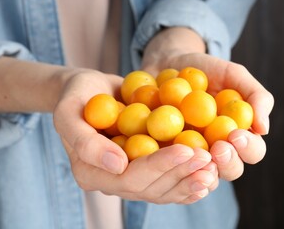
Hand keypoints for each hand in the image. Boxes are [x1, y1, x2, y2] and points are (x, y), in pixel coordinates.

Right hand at [54, 69, 216, 203]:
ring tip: (215, 169)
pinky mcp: (147, 169)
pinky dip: (190, 181)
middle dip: (181, 174)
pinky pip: (170, 182)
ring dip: (191, 181)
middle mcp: (113, 182)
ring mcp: (132, 178)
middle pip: (151, 189)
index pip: (129, 177)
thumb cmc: (77, 96)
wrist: (89, 93)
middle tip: (208, 159)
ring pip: (164, 190)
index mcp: (92, 173)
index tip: (186, 150)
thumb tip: (118, 165)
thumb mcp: (68, 111)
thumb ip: (85, 141)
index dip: (159, 166)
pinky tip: (211, 175)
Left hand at [141, 27, 273, 180]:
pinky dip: (169, 164)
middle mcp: (217, 149)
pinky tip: (165, 156)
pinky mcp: (166, 153)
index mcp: (238, 135)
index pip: (253, 151)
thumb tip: (263, 129)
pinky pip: (168, 166)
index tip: (236, 135)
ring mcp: (191, 154)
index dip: (248, 148)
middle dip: (228, 163)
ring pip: (201, 175)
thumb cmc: (205, 69)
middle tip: (218, 148)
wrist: (168, 63)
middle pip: (231, 170)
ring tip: (193, 154)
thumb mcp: (233, 74)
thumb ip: (256, 96)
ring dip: (201, 169)